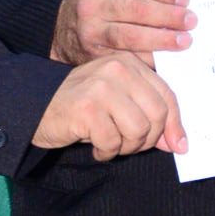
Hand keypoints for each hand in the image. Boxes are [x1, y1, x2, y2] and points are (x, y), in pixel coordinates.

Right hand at [32, 55, 184, 158]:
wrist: (36, 106)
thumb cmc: (82, 107)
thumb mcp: (119, 104)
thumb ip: (148, 116)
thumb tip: (177, 143)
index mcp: (130, 64)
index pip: (167, 95)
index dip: (174, 125)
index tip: (178, 146)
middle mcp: (117, 69)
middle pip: (156, 114)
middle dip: (148, 140)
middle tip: (129, 145)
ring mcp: (101, 86)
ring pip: (138, 130)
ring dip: (126, 147)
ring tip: (110, 144)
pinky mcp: (86, 107)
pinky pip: (113, 141)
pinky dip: (106, 152)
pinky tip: (95, 146)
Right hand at [51, 0, 193, 62]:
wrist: (64, 30)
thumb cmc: (99, 4)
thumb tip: (179, 1)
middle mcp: (90, 5)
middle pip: (136, 9)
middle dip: (167, 15)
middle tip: (190, 21)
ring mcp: (90, 32)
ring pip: (131, 36)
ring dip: (161, 39)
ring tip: (184, 40)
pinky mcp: (93, 55)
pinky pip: (126, 57)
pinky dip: (149, 59)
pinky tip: (167, 59)